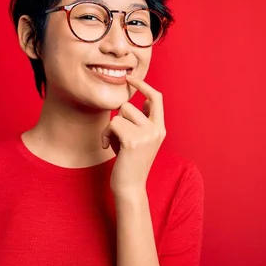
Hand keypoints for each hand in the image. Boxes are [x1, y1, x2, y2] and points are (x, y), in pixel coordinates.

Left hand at [101, 75, 165, 197]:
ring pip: (119, 114)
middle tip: (117, 136)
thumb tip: (141, 100)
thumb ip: (140, 121)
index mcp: (160, 128)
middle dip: (117, 118)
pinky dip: (106, 135)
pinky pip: (112, 124)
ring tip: (114, 143)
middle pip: (129, 105)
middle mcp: (156, 130)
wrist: (129, 187)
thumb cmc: (129, 162)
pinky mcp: (132, 141)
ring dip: (111, 128)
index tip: (130, 78)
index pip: (156, 97)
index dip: (143, 85)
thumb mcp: (138, 139)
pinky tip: (109, 148)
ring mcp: (146, 135)